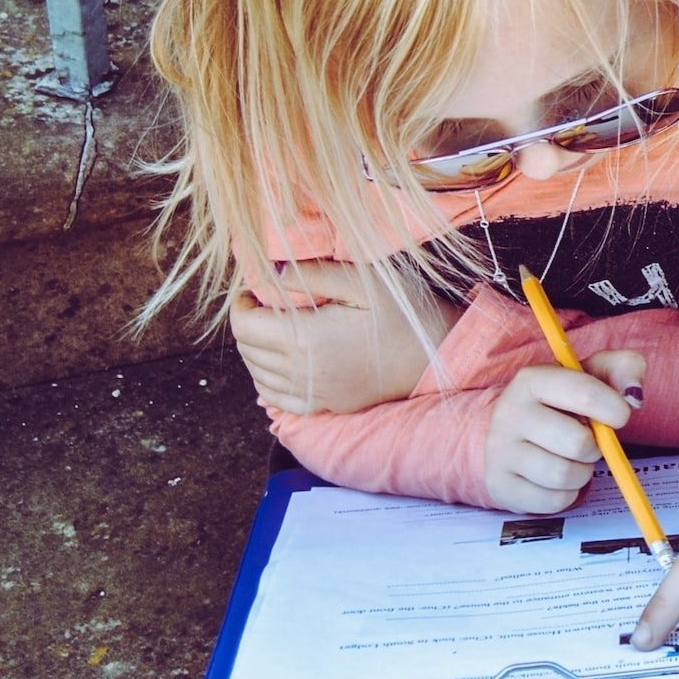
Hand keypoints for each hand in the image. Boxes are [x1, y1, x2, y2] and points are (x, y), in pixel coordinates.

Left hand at [233, 261, 464, 414]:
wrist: (438, 355)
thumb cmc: (402, 313)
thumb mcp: (362, 280)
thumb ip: (313, 273)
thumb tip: (268, 272)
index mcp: (305, 339)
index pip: (244, 325)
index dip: (241, 304)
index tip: (253, 289)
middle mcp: (302, 373)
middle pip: (247, 349)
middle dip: (248, 323)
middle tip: (265, 303)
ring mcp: (313, 394)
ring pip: (257, 375)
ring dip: (256, 350)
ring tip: (274, 328)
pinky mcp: (325, 406)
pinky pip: (276, 399)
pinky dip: (267, 380)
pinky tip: (282, 362)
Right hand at [483, 351, 647, 513]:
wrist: (515, 432)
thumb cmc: (564, 401)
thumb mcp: (594, 373)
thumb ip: (624, 369)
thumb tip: (633, 398)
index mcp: (532, 379)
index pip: (585, 393)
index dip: (615, 409)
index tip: (621, 416)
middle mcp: (509, 413)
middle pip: (577, 443)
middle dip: (596, 447)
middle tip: (590, 442)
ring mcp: (500, 452)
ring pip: (564, 476)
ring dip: (583, 472)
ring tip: (573, 459)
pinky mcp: (501, 487)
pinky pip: (553, 501)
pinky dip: (568, 493)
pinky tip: (558, 478)